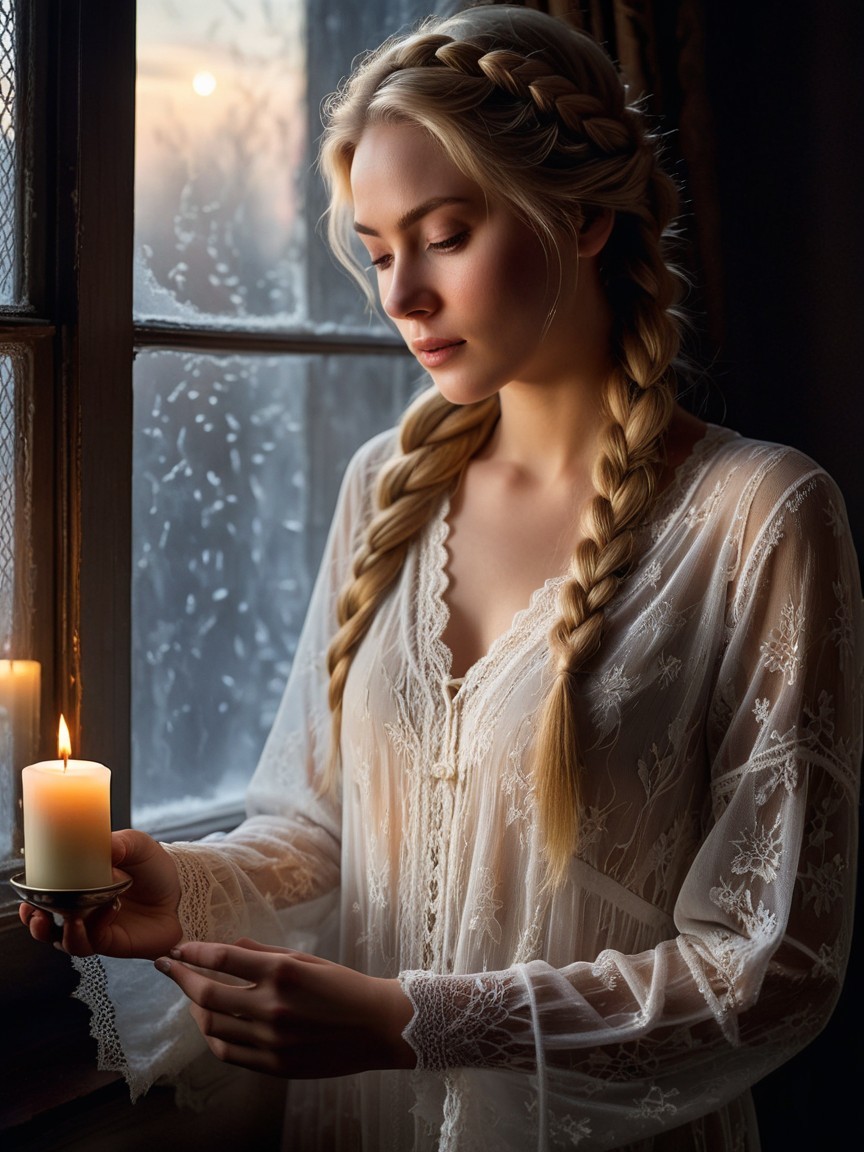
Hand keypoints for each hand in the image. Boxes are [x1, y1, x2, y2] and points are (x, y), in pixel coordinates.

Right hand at [19, 829, 181, 959]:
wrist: (181, 891)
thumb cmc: (154, 868)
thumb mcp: (138, 846)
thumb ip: (122, 843)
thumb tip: (107, 846)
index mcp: (80, 887)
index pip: (47, 897)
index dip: (32, 900)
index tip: (27, 897)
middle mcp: (82, 910)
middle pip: (47, 925)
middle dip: (36, 923)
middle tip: (36, 914)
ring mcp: (95, 928)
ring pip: (65, 940)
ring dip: (61, 932)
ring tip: (70, 918)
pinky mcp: (110, 942)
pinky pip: (93, 941)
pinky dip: (95, 927)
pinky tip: (109, 909)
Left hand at [154, 937, 416, 1078]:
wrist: (377, 1027)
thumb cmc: (345, 987)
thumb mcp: (307, 960)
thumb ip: (264, 954)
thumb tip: (227, 946)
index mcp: (283, 973)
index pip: (222, 958)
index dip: (194, 951)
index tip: (178, 947)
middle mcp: (272, 1006)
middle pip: (207, 993)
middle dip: (180, 977)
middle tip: (166, 966)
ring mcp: (271, 1040)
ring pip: (212, 1025)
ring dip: (193, 1007)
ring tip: (190, 994)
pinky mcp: (274, 1065)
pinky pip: (228, 1052)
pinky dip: (212, 1035)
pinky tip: (210, 1022)